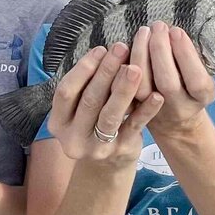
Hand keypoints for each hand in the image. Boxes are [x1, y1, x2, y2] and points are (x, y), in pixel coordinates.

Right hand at [48, 43, 162, 164]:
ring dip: (123, 88)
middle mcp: (73, 138)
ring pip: (110, 114)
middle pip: (89, 100)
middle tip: (121, 48)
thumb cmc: (93, 126)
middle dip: (106, 71)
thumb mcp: (80, 111)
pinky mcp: (121, 151)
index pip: (65, 92)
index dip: (83, 69)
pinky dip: (146, 110)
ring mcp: (97, 148)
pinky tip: (156, 95)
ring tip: (135, 67)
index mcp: (58, 123)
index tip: (100, 49)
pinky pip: (134, 126)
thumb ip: (87, 87)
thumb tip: (106, 53)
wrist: (107, 166)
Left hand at [131, 22, 214, 137]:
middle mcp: (179, 107)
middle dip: (160, 51)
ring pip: (143, 87)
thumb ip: (189, 57)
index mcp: (202, 97)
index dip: (185, 55)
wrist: (175, 118)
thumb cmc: (188, 84)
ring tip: (144, 32)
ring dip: (141, 55)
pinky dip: (125, 67)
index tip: (176, 31)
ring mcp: (156, 112)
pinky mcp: (136, 110)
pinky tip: (126, 47)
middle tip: (158, 27)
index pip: (196, 80)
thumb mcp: (199, 73)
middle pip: (167, 83)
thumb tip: (169, 32)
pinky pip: (127, 89)